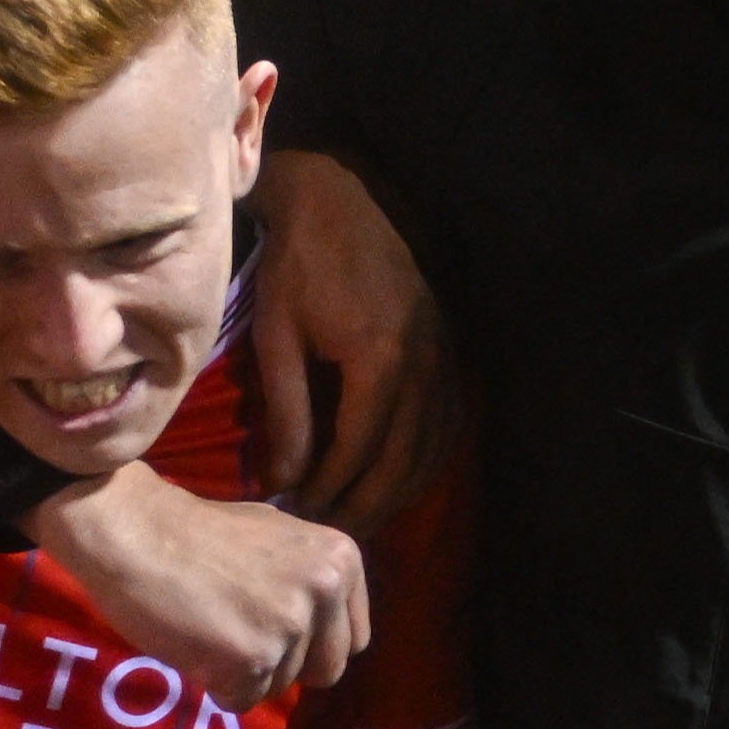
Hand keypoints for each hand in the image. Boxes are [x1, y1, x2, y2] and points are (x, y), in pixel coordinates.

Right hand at [27, 455, 369, 707]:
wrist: (135, 530)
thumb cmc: (199, 532)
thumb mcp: (280, 538)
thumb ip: (311, 581)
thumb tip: (325, 628)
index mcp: (341, 561)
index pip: (355, 640)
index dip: (314, 643)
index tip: (277, 626)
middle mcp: (326, 592)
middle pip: (327, 671)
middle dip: (288, 665)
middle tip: (243, 634)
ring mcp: (289, 627)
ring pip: (281, 687)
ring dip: (246, 672)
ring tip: (212, 627)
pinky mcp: (249, 660)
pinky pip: (242, 700)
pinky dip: (216, 685)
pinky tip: (197, 645)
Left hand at [244, 148, 453, 529]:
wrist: (343, 199)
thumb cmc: (298, 262)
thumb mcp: (278, 336)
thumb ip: (285, 411)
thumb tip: (282, 480)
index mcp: (381, 361)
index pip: (358, 453)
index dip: (327, 490)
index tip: (295, 511)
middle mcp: (426, 367)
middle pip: (402, 464)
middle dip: (364, 505)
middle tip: (327, 529)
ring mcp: (445, 360)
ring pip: (431, 452)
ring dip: (396, 492)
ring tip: (356, 514)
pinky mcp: (450, 353)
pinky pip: (445, 426)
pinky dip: (422, 462)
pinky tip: (395, 479)